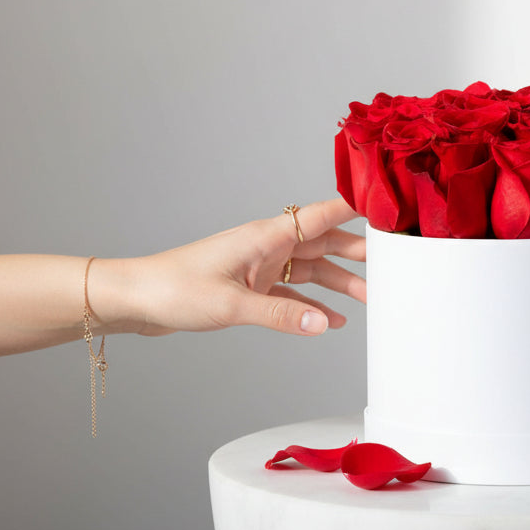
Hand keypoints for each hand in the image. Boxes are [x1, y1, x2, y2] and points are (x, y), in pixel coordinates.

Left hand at [102, 198, 365, 336]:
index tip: (387, 205)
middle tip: (395, 262)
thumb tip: (325, 324)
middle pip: (325, 244)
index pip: (322, 215)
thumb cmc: (173, 289)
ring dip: (341, 283)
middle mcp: (267, 247)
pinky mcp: (250, 287)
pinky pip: (293, 295)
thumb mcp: (232, 306)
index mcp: (265, 236)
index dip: (356, 208)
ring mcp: (260, 266)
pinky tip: (332, 319)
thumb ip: (281, 316)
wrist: (135, 300)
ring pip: (312, 271)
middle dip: (359, 252)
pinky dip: (314, 306)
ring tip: (373, 299)